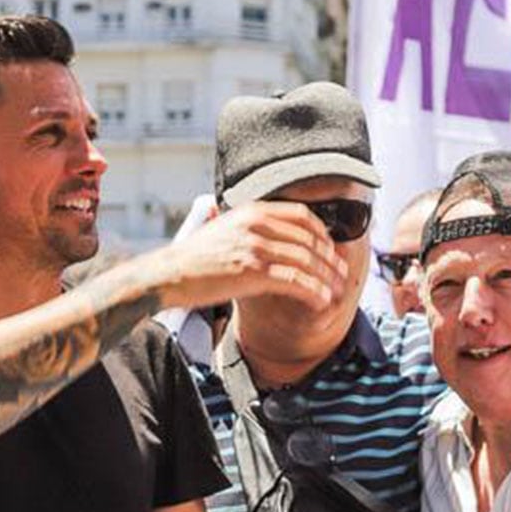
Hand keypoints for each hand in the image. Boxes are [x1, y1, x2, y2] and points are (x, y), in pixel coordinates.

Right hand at [146, 202, 348, 312]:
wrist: (169, 274)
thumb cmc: (194, 258)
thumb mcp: (224, 229)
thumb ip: (251, 227)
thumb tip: (274, 236)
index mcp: (252, 210)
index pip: (301, 215)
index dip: (322, 233)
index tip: (331, 249)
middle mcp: (257, 224)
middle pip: (309, 240)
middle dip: (330, 259)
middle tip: (341, 274)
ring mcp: (255, 247)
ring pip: (307, 261)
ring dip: (327, 278)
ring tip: (337, 291)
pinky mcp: (253, 272)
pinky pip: (296, 281)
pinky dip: (314, 292)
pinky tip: (322, 301)